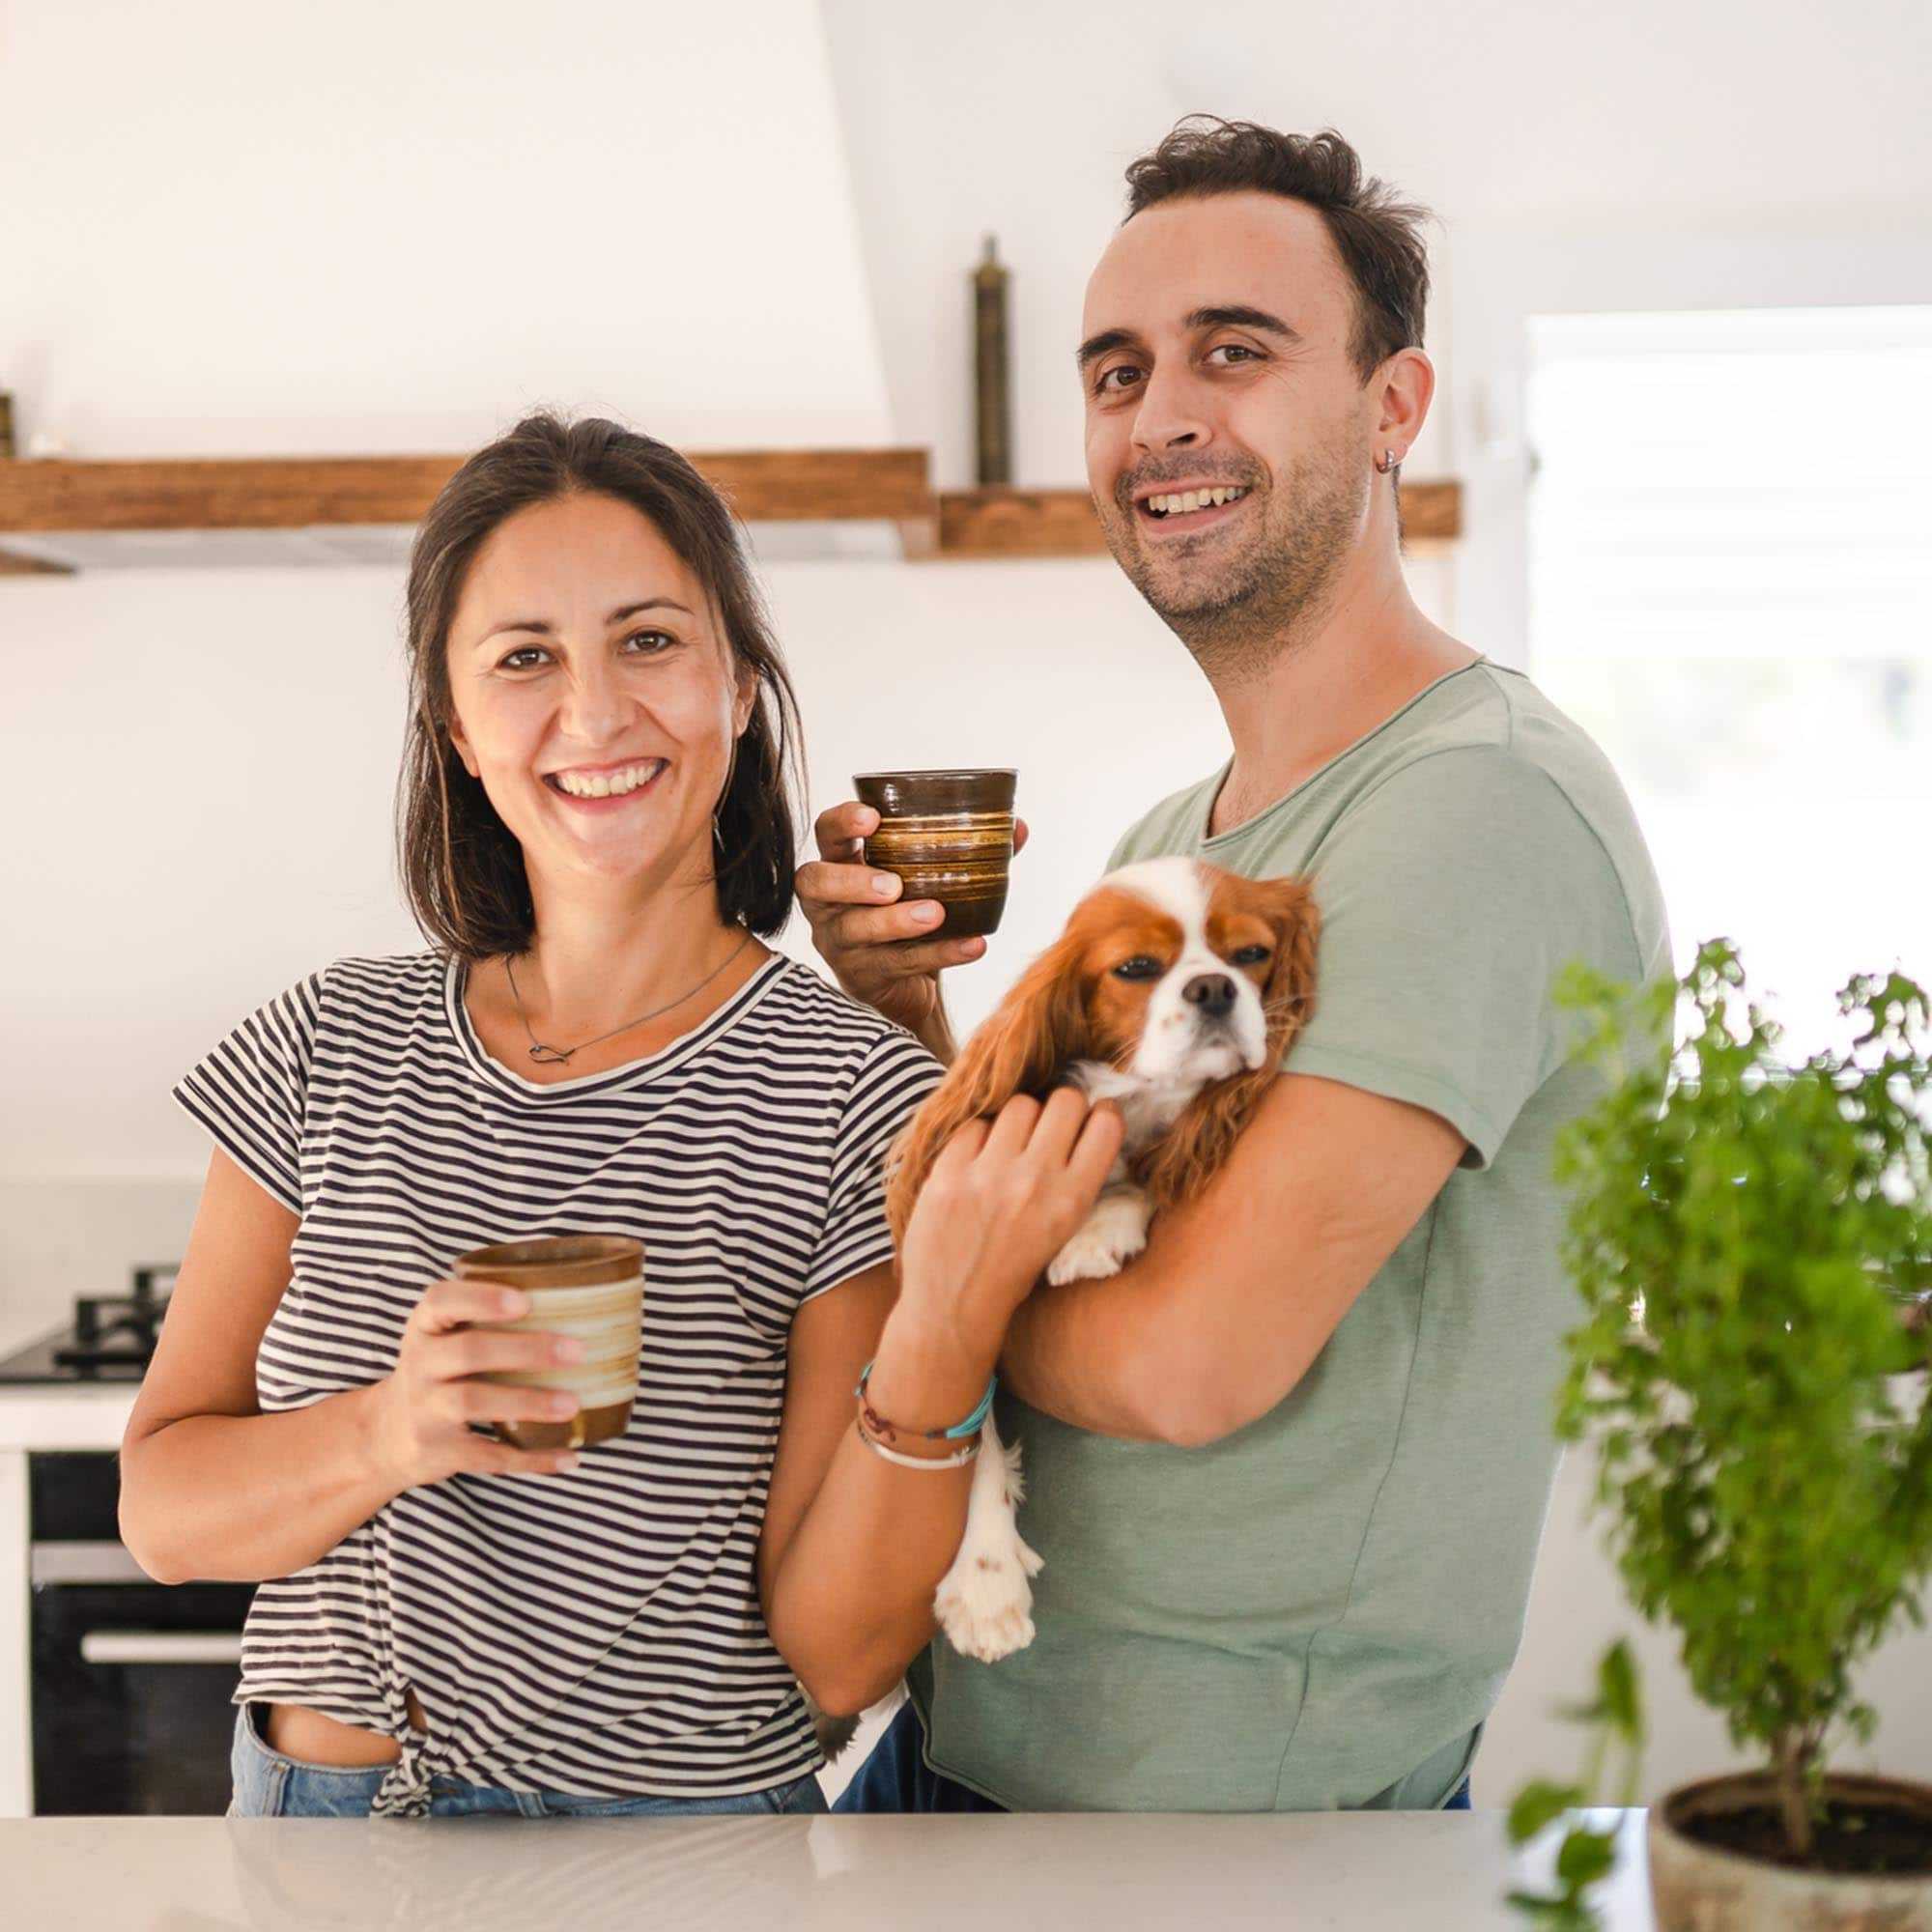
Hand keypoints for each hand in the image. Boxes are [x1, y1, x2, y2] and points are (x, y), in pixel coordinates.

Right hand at [369, 1280, 585, 1486]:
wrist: (386, 1433)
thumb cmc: (440, 1370)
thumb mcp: (444, 1337)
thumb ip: (487, 1316)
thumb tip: (584, 1302)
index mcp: (426, 1327)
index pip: (441, 1301)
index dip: (482, 1299)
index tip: (525, 1300)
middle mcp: (420, 1365)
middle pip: (469, 1352)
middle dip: (525, 1350)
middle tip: (577, 1350)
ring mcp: (426, 1410)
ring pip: (475, 1401)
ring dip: (528, 1402)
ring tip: (573, 1404)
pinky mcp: (440, 1452)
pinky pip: (489, 1456)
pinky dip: (533, 1459)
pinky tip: (569, 1457)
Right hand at [795, 801, 1029, 1047]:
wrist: (906, 983)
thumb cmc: (911, 910)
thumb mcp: (929, 877)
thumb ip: (967, 850)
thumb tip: (1017, 827)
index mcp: (840, 863)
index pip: (826, 833)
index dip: (841, 824)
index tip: (872, 818)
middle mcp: (827, 902)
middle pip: (816, 883)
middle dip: (853, 881)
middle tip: (893, 884)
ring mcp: (839, 942)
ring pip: (855, 930)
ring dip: (895, 921)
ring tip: (935, 914)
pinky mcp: (862, 977)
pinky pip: (897, 965)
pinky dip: (938, 954)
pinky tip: (973, 945)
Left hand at [896, 1089, 1124, 1363]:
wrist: (953, 1307)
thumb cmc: (1013, 1272)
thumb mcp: (1062, 1232)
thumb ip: (1075, 1181)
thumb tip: (1085, 1122)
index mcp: (1072, 1201)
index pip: (1105, 1125)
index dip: (1101, 1114)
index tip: (1091, 1119)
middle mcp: (1035, 1180)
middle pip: (1065, 1100)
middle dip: (1062, 1108)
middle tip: (1049, 1127)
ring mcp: (989, 1173)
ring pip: (1020, 1104)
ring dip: (1020, 1119)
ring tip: (1010, 1145)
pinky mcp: (948, 1172)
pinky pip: (975, 1124)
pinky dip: (979, 1137)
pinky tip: (977, 1161)